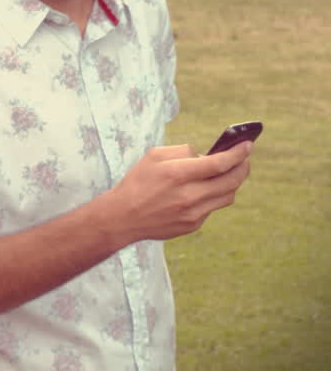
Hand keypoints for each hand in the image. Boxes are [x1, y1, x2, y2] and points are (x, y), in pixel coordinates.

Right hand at [104, 141, 252, 244]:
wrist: (123, 217)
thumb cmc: (137, 182)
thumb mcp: (154, 156)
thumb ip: (183, 151)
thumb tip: (205, 156)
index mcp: (178, 174)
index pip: (220, 163)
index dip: (238, 153)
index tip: (248, 146)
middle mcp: (189, 195)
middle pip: (232, 180)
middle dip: (243, 167)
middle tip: (244, 158)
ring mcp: (193, 213)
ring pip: (228, 196)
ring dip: (232, 182)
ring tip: (227, 173)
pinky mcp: (193, 225)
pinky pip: (213, 207)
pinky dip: (214, 196)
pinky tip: (203, 190)